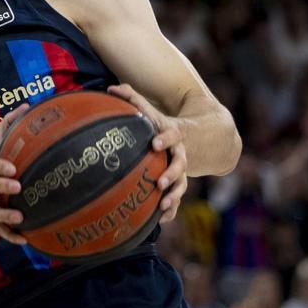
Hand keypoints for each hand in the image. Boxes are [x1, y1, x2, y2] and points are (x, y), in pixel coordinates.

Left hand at [108, 84, 186, 223]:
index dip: (164, 139)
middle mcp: (180, 153)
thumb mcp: (151, 111)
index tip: (154, 144)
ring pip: (182, 185)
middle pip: (180, 164)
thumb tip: (111, 87)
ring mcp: (181, 170)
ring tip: (162, 206)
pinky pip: (177, 198)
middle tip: (159, 183)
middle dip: (172, 174)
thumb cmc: (161, 125)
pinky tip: (160, 220)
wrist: (197, 137)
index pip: (171, 135)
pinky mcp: (180, 183)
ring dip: (173, 195)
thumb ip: (132, 97)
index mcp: (172, 135)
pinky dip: (171, 209)